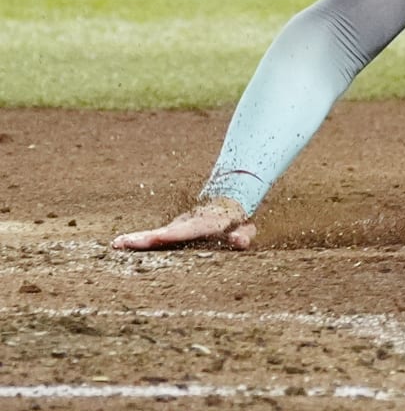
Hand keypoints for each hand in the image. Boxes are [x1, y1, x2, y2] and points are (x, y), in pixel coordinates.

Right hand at [110, 197, 255, 250]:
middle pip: (166, 232)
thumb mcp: (245, 229)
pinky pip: (153, 238)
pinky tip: (117, 244)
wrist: (225, 203)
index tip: (158, 237)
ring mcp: (177, 227)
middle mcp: (186, 224)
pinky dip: (136, 241)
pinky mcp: (170, 233)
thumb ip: (243, 235)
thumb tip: (240, 240)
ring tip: (117, 243)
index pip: (189, 230)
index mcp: (205, 223)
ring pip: (156, 234)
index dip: (175, 234)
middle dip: (147, 238)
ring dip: (136, 240)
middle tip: (126, 242)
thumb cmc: (236, 222)